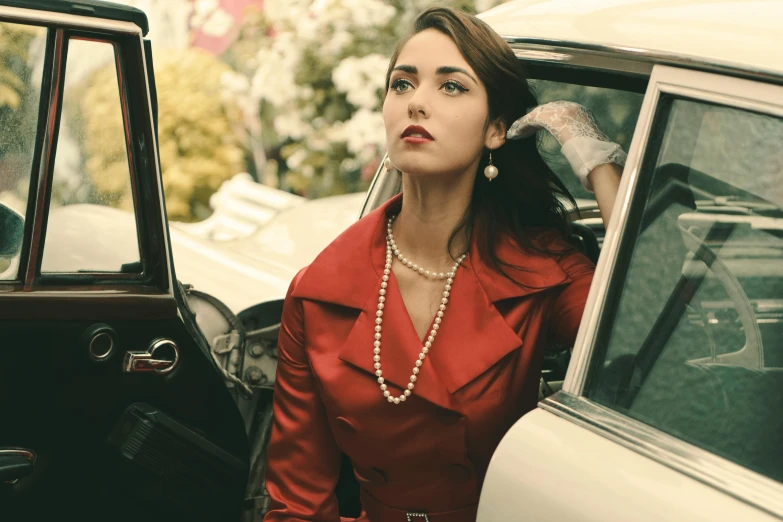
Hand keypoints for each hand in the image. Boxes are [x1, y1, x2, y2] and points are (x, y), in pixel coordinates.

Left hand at [506, 101, 625, 190]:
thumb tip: (577, 149)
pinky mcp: (552, 118)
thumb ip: (579, 140)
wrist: (596, 157)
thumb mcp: (587, 143)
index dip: (543, 119)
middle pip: (545, 110)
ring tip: (513, 133)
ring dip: (523, 124)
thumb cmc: (593, 157)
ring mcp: (562, 110)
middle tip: (519, 129)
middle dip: (531, 120)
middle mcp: (571, 107)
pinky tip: (513, 134)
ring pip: (537, 114)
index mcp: (580, 112)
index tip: (533, 126)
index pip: (557, 112)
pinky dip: (521, 126)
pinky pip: (532, 120)